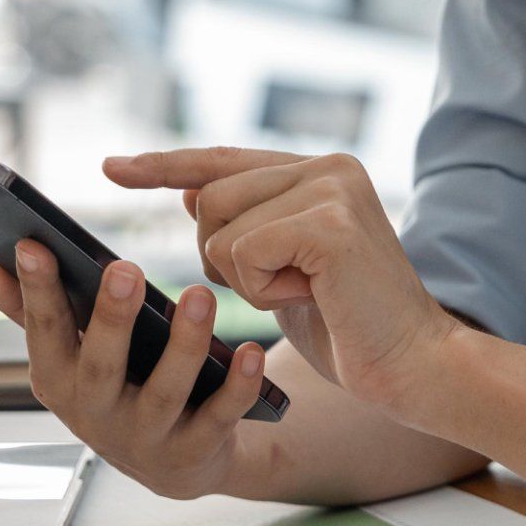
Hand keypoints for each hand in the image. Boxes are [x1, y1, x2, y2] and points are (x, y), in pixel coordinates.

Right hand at [0, 243, 266, 499]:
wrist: (174, 462)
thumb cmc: (118, 389)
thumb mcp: (71, 359)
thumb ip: (34, 315)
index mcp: (58, 381)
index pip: (43, 332)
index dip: (36, 292)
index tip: (31, 244)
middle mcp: (96, 415)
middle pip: (101, 366)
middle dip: (111, 319)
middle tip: (124, 268)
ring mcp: (146, 438)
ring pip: (165, 392)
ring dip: (183, 343)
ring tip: (199, 296)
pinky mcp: (194, 453)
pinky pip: (220, 418)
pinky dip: (238, 387)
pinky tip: (253, 351)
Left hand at [103, 147, 457, 416]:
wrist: (414, 366)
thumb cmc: (352, 328)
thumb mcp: (284, 269)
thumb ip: (249, 226)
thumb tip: (191, 192)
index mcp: (319, 171)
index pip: (222, 159)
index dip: (163, 165)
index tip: (111, 167)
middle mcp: (328, 167)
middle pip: (210, 196)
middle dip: (222, 256)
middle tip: (283, 286)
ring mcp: (333, 189)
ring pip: (219, 226)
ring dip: (244, 277)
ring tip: (304, 291)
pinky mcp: (330, 224)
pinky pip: (242, 252)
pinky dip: (262, 289)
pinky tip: (310, 297)